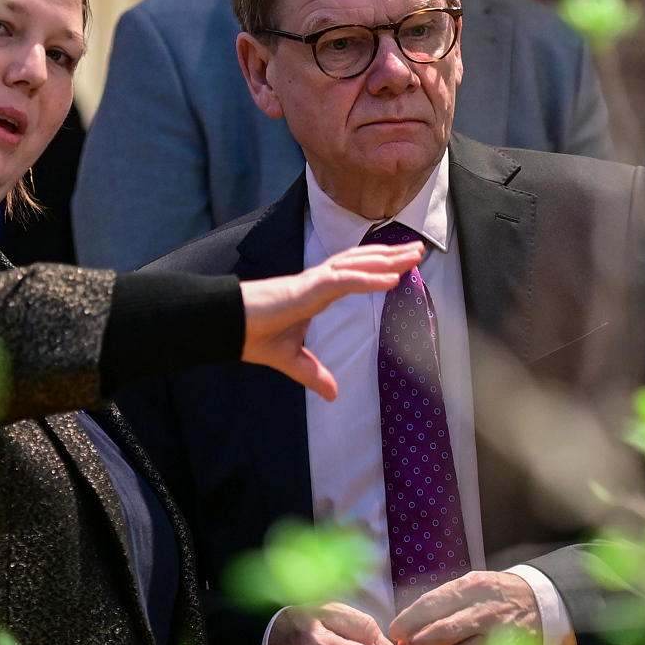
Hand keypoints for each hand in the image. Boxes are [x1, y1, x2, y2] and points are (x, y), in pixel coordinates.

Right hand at [241, 242, 422, 399]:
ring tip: (413, 256)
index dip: (377, 267)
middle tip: (419, 249)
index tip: (401, 265)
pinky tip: (391, 278)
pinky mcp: (306, 291)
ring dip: (387, 260)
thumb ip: (313, 374)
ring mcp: (312, 283)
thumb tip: (332, 395)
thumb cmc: (252, 334)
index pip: (353, 273)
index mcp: (315, 292)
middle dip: (390, 255)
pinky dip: (368, 279)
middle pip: (360, 262)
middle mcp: (317, 282)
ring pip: (356, 265)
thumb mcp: (292, 361)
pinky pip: (343, 282)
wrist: (226, 326)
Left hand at [387, 572, 539, 644]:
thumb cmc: (494, 596)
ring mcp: (497, 639)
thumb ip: (440, 603)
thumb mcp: (470, 586)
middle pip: (439, 634)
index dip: (406, 623)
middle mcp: (483, 613)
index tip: (397, 635)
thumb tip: (404, 630)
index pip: (429, 606)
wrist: (542, 603)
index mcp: (470, 589)